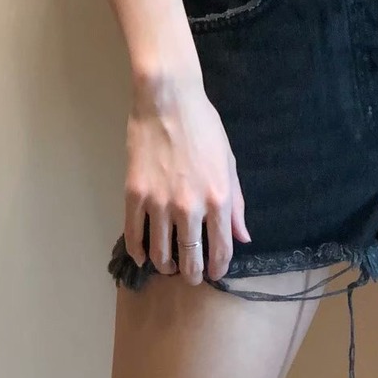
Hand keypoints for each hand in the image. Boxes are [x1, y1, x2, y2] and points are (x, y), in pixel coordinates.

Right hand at [124, 72, 251, 286]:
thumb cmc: (204, 126)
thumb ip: (236, 204)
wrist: (167, 101)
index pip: (220, 249)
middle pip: (190, 257)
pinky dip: (138, 251)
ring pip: (161, 252)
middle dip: (192, 273)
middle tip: (190, 276)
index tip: (214, 272)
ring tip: (168, 266)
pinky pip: (134, 234)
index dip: (218, 267)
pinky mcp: (134, 195)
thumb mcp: (229, 163)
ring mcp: (159, 203)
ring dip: (165, 265)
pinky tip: (143, 256)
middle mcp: (189, 207)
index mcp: (218, 199)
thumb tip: (242, 237)